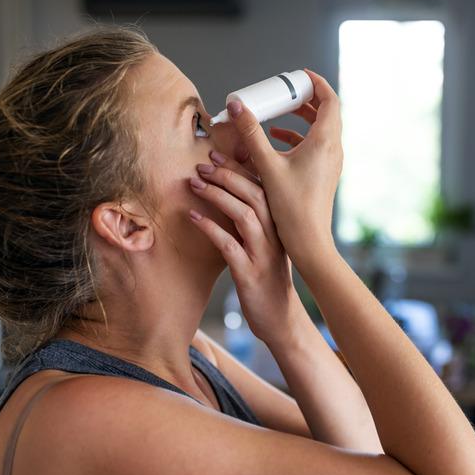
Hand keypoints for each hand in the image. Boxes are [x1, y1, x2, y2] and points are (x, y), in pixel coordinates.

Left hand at [187, 153, 304, 345]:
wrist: (282, 319)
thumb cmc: (268, 279)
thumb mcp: (265, 246)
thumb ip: (252, 222)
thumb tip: (228, 197)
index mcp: (280, 225)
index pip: (262, 187)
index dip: (239, 168)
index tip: (217, 155)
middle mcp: (275, 235)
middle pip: (255, 194)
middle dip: (227, 175)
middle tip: (202, 165)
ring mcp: (264, 254)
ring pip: (244, 215)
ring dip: (218, 196)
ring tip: (195, 184)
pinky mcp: (250, 274)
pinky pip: (230, 246)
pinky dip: (210, 229)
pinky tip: (193, 217)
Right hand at [223, 68, 343, 265]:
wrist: (309, 241)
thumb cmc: (292, 207)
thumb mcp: (267, 166)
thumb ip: (251, 134)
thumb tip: (237, 106)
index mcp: (325, 141)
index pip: (330, 99)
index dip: (316, 83)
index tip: (300, 75)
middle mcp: (333, 149)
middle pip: (326, 111)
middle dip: (306, 98)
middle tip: (286, 90)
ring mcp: (331, 162)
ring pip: (321, 129)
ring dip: (302, 117)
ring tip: (280, 111)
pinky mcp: (324, 173)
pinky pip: (316, 145)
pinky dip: (299, 136)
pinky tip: (277, 140)